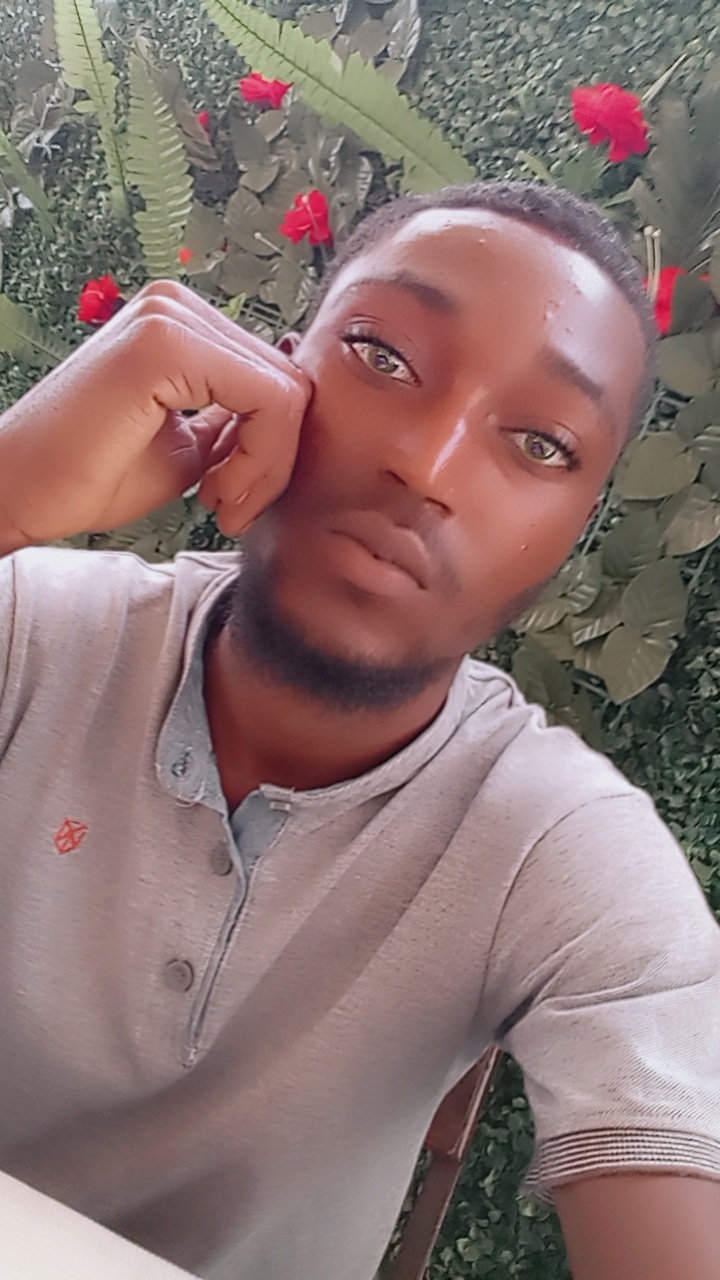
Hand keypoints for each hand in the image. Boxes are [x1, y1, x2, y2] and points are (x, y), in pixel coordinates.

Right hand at [0, 280, 311, 549]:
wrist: (18, 490)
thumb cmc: (88, 473)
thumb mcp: (187, 448)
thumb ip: (236, 428)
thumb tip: (290, 424)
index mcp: (180, 322)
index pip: (274, 377)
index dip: (273, 449)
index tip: (234, 498)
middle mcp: (177, 306)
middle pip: (287, 381)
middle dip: (274, 460)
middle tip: (230, 507)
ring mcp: (171, 317)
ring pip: (284, 393)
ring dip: (266, 465)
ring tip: (221, 503)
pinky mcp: (166, 344)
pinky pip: (266, 400)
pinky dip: (258, 459)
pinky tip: (214, 492)